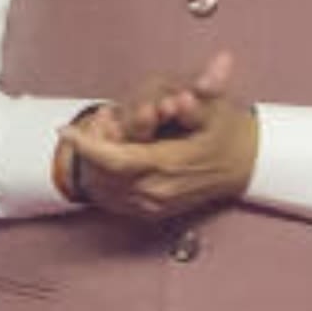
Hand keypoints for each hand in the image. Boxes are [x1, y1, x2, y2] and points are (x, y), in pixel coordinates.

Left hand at [63, 53, 258, 222]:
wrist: (244, 165)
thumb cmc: (226, 133)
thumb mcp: (214, 110)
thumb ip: (196, 101)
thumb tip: (180, 98)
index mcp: (168, 166)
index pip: (115, 160)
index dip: (87, 146)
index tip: (66, 130)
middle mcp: (156, 192)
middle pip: (101, 174)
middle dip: (90, 146)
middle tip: (97, 120)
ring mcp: (152, 206)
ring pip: (103, 188)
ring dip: (93, 162)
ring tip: (103, 133)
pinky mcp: (150, 212)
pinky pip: (113, 198)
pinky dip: (102, 177)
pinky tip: (109, 154)